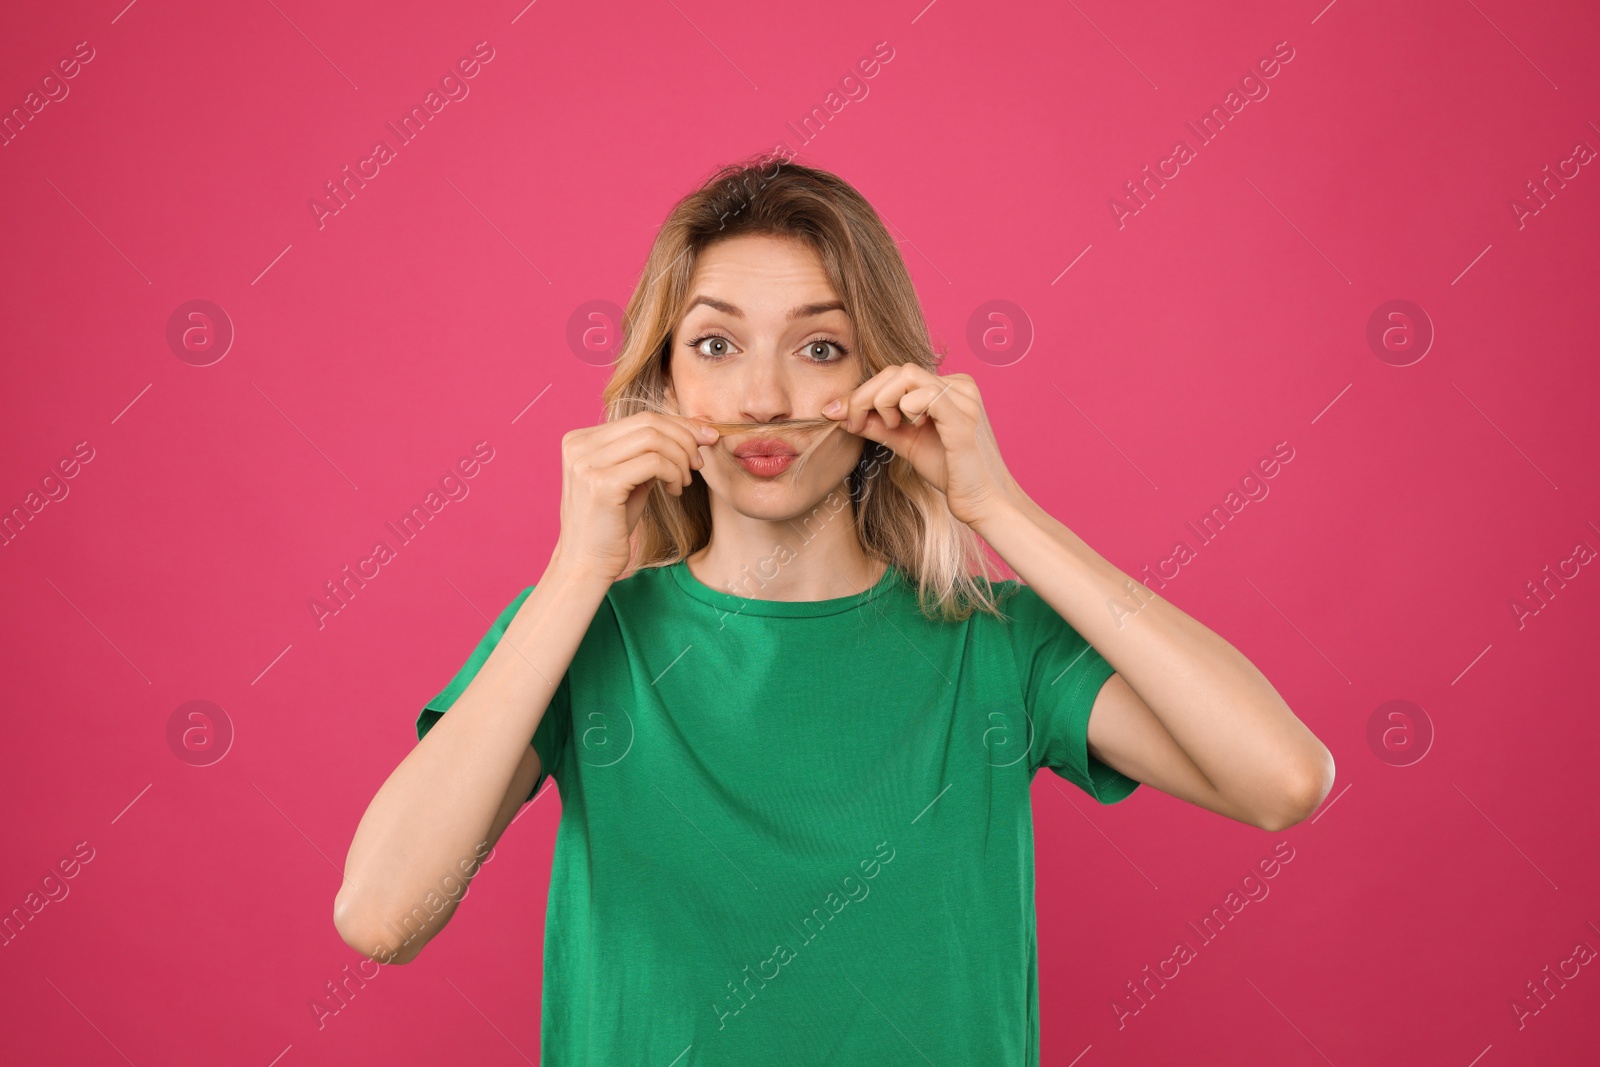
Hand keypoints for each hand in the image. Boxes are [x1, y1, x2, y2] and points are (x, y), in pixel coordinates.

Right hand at [551, 412, 718, 582]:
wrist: (586, 564)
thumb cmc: (611, 525)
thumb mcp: (629, 479)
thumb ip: (646, 453)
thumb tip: (690, 430)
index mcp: (581, 440)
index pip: (640, 418)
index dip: (679, 425)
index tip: (704, 438)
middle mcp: (578, 446)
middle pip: (648, 423)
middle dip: (684, 439)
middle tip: (699, 463)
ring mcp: (586, 463)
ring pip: (653, 439)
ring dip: (680, 459)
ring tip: (684, 482)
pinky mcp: (601, 484)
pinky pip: (653, 463)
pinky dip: (673, 473)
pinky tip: (674, 491)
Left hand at [822, 363, 1022, 527]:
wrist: (982, 502)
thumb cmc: (951, 472)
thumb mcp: (906, 442)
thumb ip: (880, 424)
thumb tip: (842, 412)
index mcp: (948, 386)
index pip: (896, 373)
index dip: (864, 391)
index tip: (841, 415)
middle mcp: (959, 385)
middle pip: (898, 369)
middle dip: (865, 394)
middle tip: (853, 422)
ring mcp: (964, 399)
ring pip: (908, 375)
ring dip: (883, 400)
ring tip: (890, 427)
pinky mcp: (963, 418)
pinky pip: (926, 395)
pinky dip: (907, 408)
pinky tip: (910, 428)